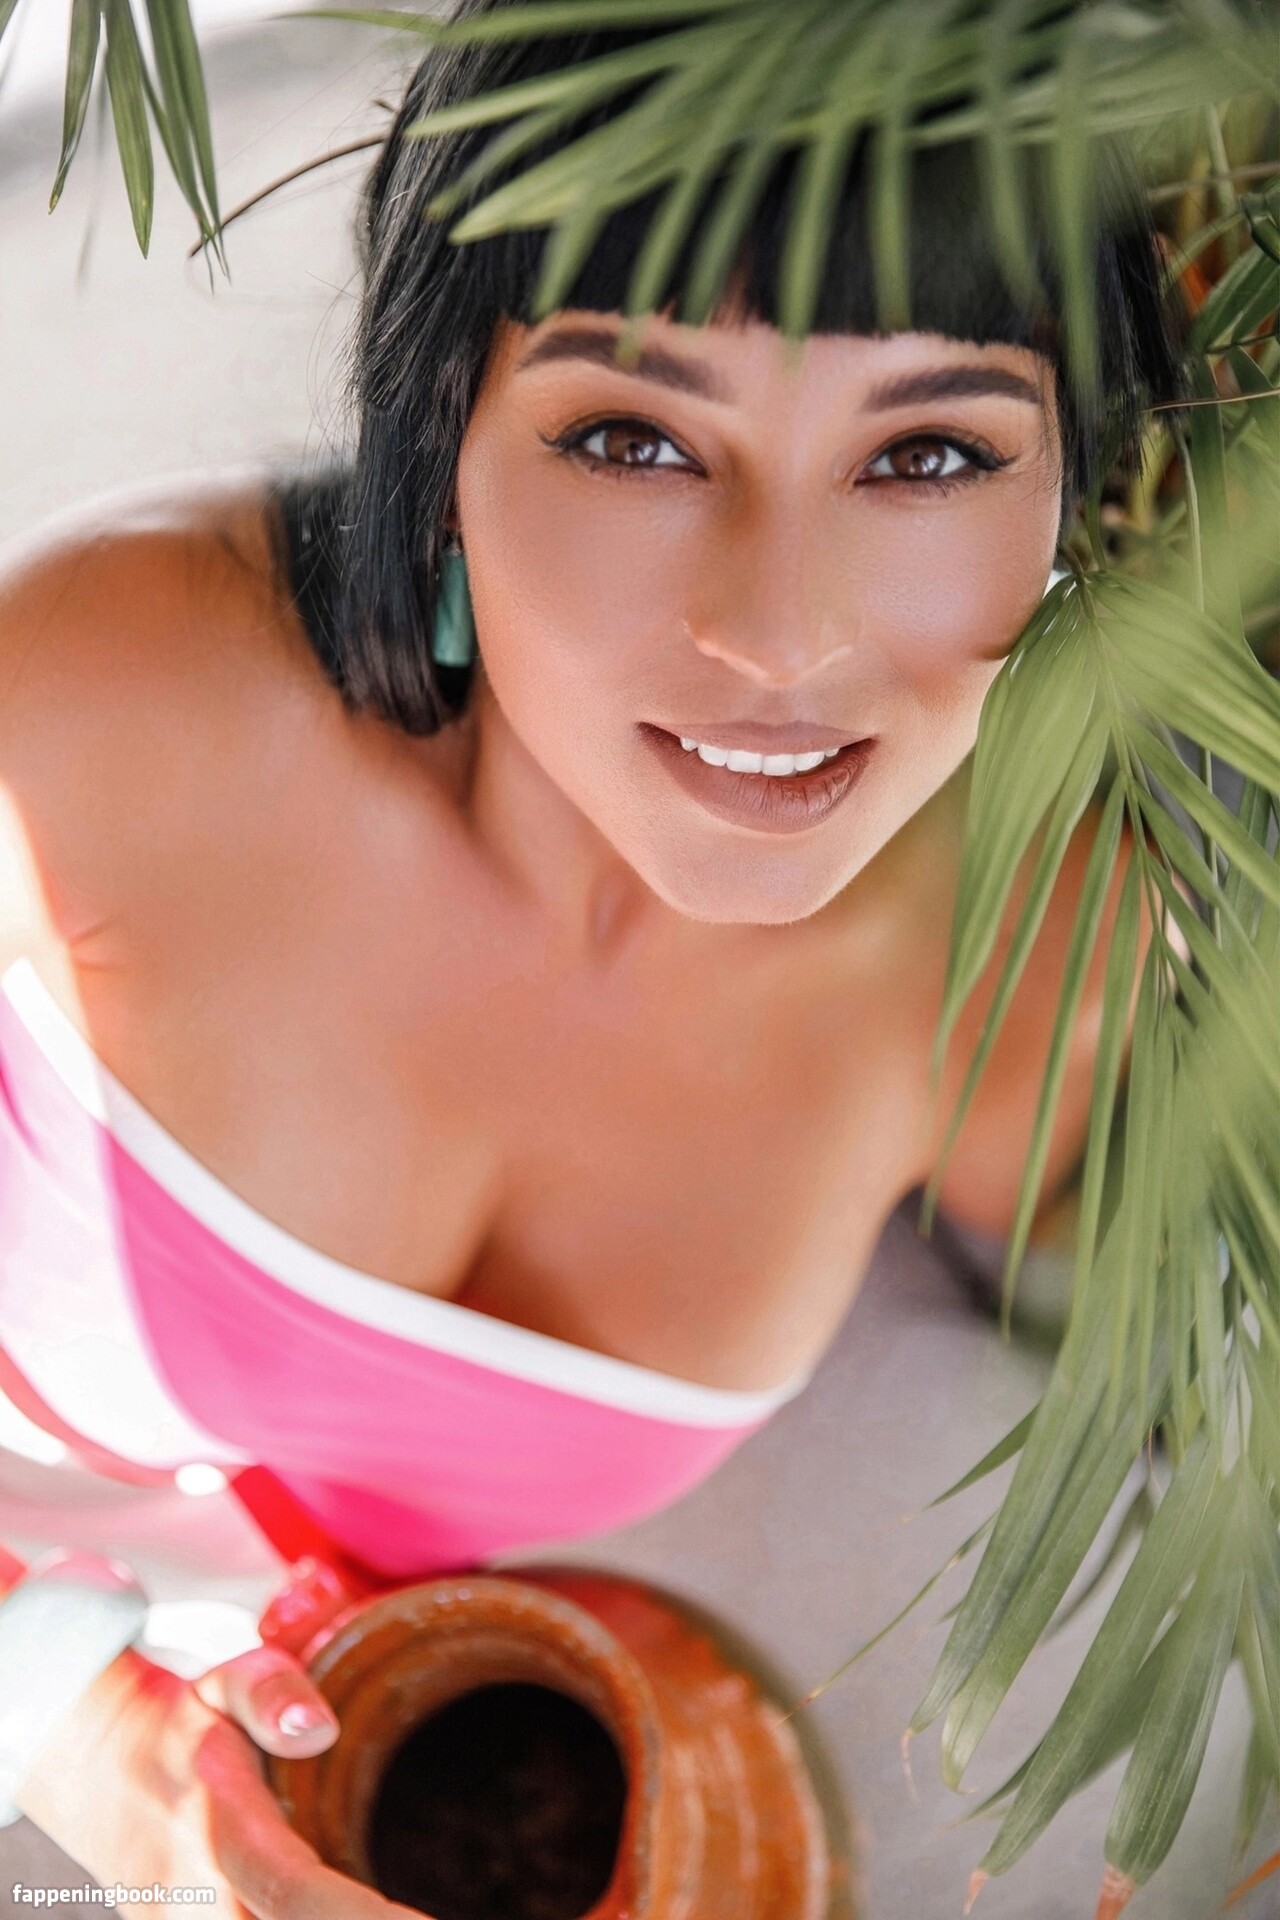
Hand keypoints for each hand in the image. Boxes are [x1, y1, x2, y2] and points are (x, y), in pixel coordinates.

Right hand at [13, 1573, 421, 1918]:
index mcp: (221, 1830)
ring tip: (377, 1903)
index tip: (418, 1917)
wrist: (88, 1758)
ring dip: (319, 1919)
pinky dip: (281, 1918)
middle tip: (417, 1908)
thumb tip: (320, 1729)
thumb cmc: (184, 1720)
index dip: (358, 1915)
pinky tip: (330, 1901)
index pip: (296, 1896)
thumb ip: (276, 1696)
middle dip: (345, 1919)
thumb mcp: (231, 1681)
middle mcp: (194, 1898)